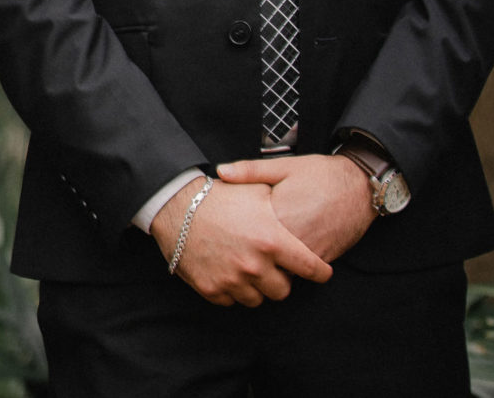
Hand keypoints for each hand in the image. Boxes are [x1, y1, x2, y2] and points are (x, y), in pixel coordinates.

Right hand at [150, 174, 331, 306]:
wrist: (174, 204)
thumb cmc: (217, 196)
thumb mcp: (255, 192)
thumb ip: (283, 206)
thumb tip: (304, 212)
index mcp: (271, 241)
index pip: (312, 269)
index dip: (320, 272)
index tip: (320, 272)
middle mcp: (255, 265)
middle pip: (283, 291)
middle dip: (279, 279)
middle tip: (269, 266)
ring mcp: (232, 279)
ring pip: (257, 299)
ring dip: (254, 287)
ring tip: (244, 268)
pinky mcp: (211, 288)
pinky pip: (231, 301)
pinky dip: (230, 290)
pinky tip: (225, 271)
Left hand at [216, 155, 375, 261]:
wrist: (363, 187)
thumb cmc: (322, 174)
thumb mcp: (284, 166)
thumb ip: (250, 171)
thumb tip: (220, 172)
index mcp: (280, 214)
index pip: (249, 233)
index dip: (234, 233)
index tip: (224, 229)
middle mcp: (296, 237)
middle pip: (263, 255)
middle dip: (249, 252)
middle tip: (235, 245)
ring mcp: (312, 250)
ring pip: (282, 267)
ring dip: (270, 262)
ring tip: (255, 251)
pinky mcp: (325, 257)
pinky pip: (301, 270)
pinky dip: (289, 265)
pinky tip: (280, 253)